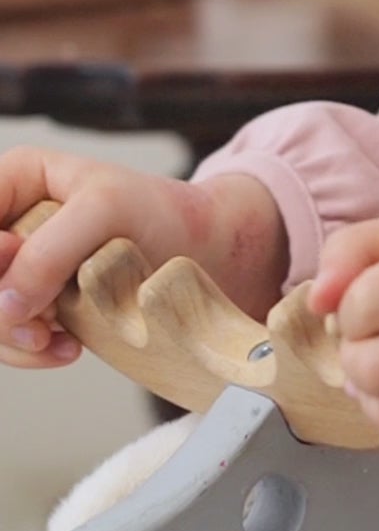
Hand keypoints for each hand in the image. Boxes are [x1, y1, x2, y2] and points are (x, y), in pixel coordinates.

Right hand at [0, 147, 286, 370]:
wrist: (206, 252)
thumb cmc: (161, 212)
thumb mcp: (107, 209)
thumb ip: (49, 250)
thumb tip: (4, 304)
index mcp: (14, 180)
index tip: (14, 256)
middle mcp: (8, 224)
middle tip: (40, 320)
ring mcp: (19, 268)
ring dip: (11, 335)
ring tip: (56, 339)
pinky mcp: (36, 305)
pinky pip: (8, 337)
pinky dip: (30, 350)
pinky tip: (67, 349)